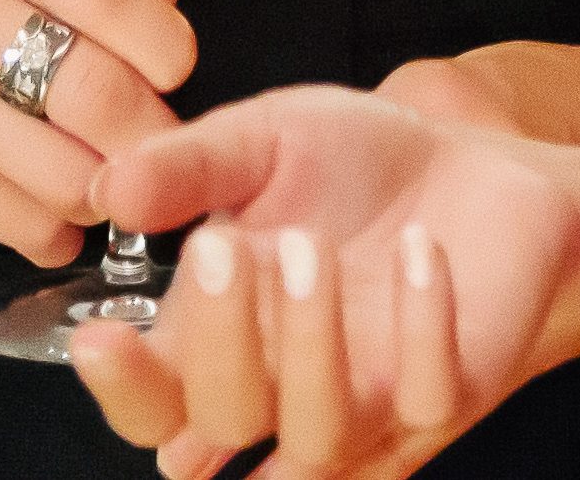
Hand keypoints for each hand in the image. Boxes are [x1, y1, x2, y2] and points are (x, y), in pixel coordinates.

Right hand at [0, 0, 195, 276]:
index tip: (176, 72)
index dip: (158, 34)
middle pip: (91, 78)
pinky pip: (18, 214)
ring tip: (90, 192)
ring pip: (62, 161)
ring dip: (95, 193)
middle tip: (154, 158)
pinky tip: (43, 225)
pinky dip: (49, 232)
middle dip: (142, 134)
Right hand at [70, 89, 579, 478]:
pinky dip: (423, 327)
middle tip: (224, 246)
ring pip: (317, 441)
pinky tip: (421, 250)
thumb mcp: (265, 139)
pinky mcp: (445, 394)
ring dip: (309, 350)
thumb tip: (111, 188)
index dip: (122, 387)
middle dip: (216, 344)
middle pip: (219, 427)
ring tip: (312, 246)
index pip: (149, 407)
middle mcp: (282, 389)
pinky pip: (426, 398)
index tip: (102, 333)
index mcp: (218, 340)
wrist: (477, 159)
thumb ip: (190, 167)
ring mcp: (365, 404)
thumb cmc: (358, 164)